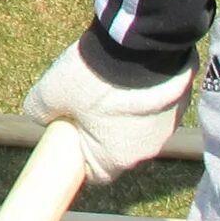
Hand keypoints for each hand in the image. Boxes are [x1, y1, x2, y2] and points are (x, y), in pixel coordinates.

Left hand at [22, 32, 194, 186]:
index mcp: (116, 159)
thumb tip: (38, 114)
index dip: (79, 157)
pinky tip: (131, 76)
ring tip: (110, 84)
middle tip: (86, 103)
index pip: (95, 173)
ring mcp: (168, 129)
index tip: (69, 136)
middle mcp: (146, 151)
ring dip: (125, 112)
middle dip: (101, 130)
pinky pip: (156, 108)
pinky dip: (143, 97)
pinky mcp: (181, 105)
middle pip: (117, 149)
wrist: (139, 47)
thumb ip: (39, 110)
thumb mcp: (51, 92)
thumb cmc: (94, 78)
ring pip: (138, 127)